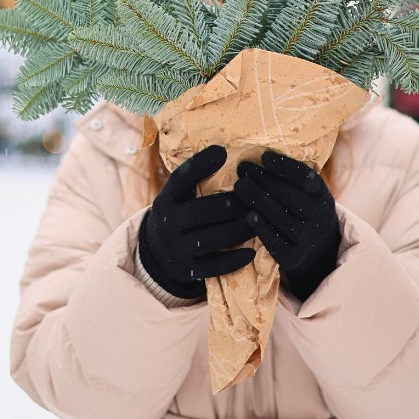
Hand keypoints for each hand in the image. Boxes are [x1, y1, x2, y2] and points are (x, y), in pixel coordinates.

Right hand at [138, 144, 255, 299]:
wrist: (159, 253)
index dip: (200, 165)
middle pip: (201, 211)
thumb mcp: (179, 195)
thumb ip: (195, 177)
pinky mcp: (188, 269)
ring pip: (211, 238)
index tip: (223, 152)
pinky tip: (252, 252)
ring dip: (238, 230)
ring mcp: (176, 247)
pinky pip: (213, 266)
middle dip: (231, 204)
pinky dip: (233, 260)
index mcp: (167, 199)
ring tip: (259, 221)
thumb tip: (223, 149)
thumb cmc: (181, 214)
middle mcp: (168, 222)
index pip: (180, 178)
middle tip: (256, 198)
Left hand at [233, 151, 340, 302]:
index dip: (285, 167)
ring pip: (281, 217)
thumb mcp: (308, 195)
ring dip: (258, 199)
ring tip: (239, 185)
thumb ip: (292, 179)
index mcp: (323, 197)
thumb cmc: (304, 212)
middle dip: (263, 179)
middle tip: (242, 168)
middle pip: (289, 196)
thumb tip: (262, 155)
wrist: (318, 252)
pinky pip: (275, 240)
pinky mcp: (293, 257)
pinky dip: (261, 227)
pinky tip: (248, 215)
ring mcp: (308, 238)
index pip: (306, 178)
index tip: (264, 157)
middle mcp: (320, 217)